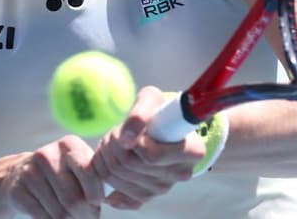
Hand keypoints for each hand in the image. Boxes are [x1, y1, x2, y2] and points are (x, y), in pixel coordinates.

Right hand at [3, 135, 103, 218]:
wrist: (21, 173)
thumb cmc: (62, 172)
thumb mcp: (79, 166)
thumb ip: (95, 177)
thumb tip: (105, 201)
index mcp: (69, 145)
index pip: (88, 171)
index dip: (96, 193)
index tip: (97, 202)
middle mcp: (48, 155)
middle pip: (73, 199)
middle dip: (85, 215)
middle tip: (88, 218)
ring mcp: (30, 172)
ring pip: (59, 212)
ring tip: (73, 217)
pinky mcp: (18, 190)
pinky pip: (43, 217)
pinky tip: (56, 217)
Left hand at [92, 86, 205, 209]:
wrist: (158, 128)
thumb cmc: (157, 112)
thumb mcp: (151, 100)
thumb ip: (140, 113)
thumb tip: (126, 139)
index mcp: (192, 151)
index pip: (152, 156)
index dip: (135, 143)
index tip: (132, 132)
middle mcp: (181, 174)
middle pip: (130, 165)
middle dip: (113, 145)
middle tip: (115, 133)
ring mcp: (162, 189)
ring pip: (118, 177)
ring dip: (106, 157)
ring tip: (112, 144)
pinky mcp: (145, 198)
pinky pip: (115, 194)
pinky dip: (104, 175)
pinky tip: (109, 161)